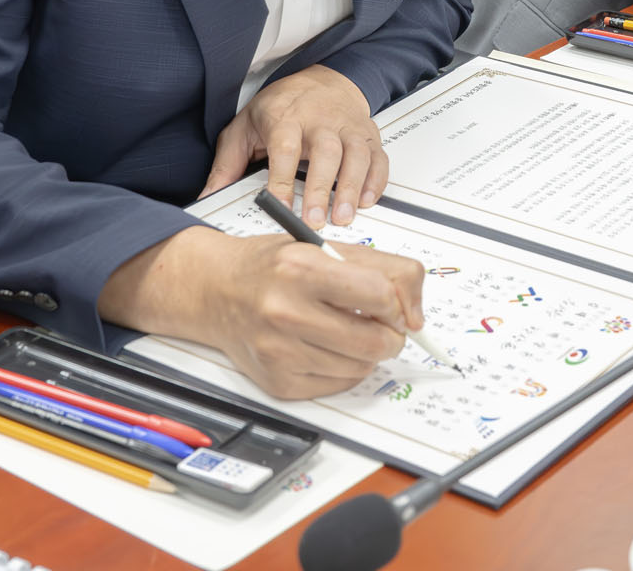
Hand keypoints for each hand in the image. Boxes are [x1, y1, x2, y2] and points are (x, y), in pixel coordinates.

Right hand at [101, 227, 424, 400]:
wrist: (217, 291)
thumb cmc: (274, 266)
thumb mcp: (325, 247)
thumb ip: (381, 269)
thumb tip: (416, 315)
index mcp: (302, 269)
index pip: (380, 295)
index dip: (396, 302)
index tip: (391, 304)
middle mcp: (286, 312)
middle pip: (376, 342)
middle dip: (390, 335)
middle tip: (380, 324)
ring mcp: (280, 352)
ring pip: (361, 368)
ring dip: (366, 353)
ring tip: (345, 331)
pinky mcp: (278, 382)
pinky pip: (338, 385)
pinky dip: (343, 369)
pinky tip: (323, 347)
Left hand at [202, 64, 384, 228]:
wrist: (322, 78)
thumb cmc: (281, 106)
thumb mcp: (245, 126)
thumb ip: (227, 164)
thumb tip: (206, 197)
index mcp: (286, 117)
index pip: (284, 147)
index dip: (282, 178)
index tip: (279, 205)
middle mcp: (320, 120)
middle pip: (326, 152)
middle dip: (321, 188)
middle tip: (315, 220)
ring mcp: (348, 127)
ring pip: (357, 154)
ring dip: (352, 187)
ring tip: (343, 216)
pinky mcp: (368, 134)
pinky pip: (379, 157)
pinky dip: (376, 180)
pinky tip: (366, 200)